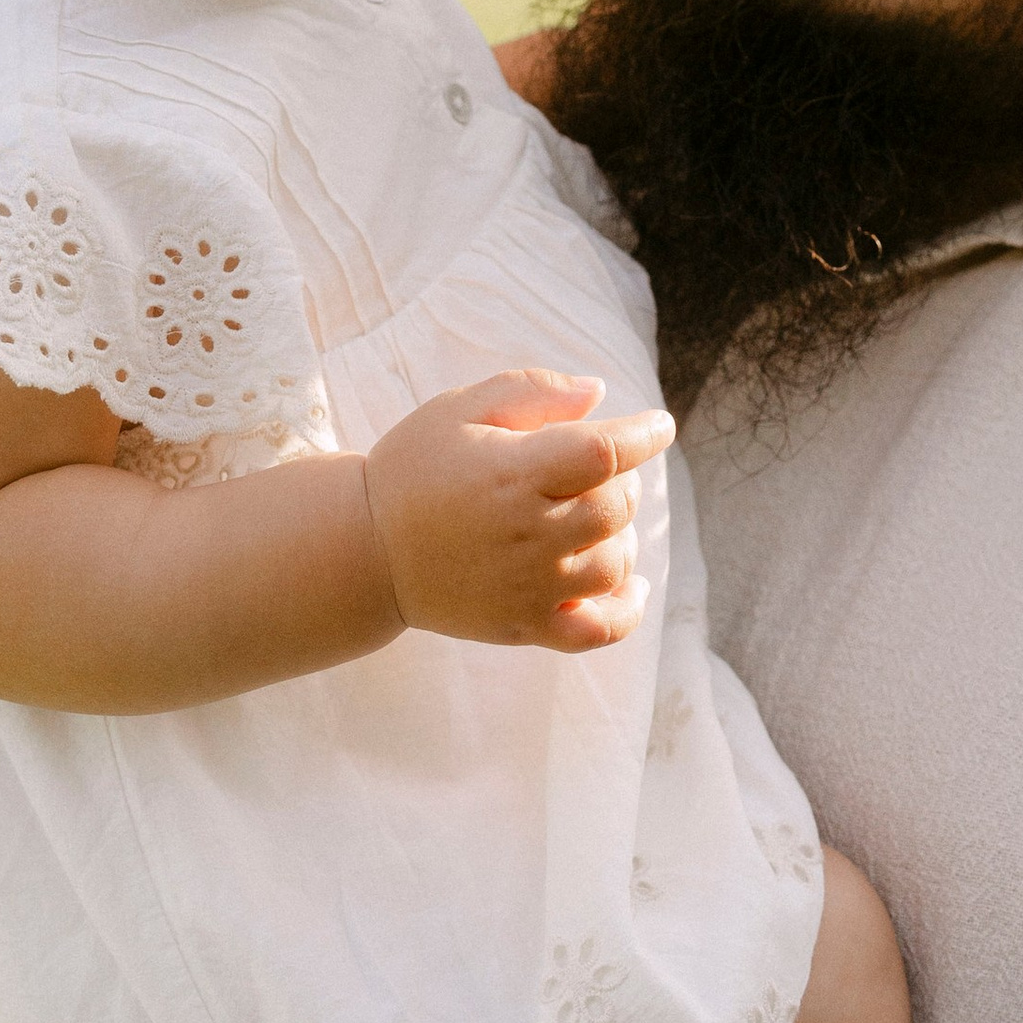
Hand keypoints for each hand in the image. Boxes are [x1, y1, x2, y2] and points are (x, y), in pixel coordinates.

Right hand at [362, 370, 674, 653]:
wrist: (364, 550)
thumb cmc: (414, 469)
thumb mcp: (460, 409)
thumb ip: (533, 391)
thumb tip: (601, 393)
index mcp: (513, 473)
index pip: (605, 452)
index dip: (643, 435)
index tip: (658, 425)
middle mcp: (528, 533)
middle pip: (616, 507)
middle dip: (622, 482)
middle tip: (598, 471)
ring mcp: (530, 587)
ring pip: (615, 563)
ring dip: (622, 535)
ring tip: (595, 518)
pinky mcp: (526, 626)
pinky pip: (599, 631)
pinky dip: (627, 610)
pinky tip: (630, 585)